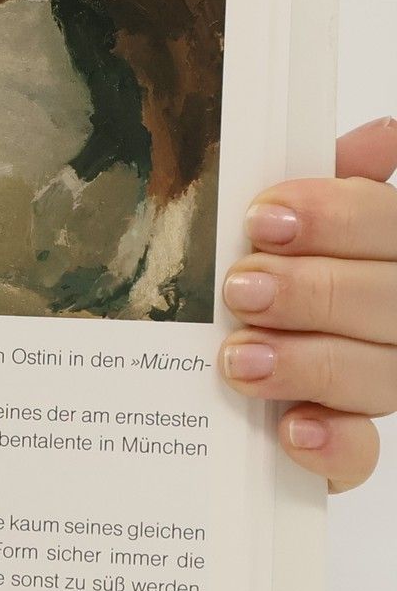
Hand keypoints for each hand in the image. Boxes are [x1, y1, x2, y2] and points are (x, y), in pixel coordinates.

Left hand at [220, 118, 396, 491]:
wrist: (211, 373)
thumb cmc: (264, 279)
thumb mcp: (285, 227)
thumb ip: (331, 184)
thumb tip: (380, 134)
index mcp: (384, 255)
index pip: (390, 226)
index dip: (338, 217)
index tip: (264, 218)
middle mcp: (394, 319)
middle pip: (391, 301)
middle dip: (313, 291)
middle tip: (242, 288)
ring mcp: (379, 384)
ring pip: (382, 375)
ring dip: (311, 362)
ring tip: (240, 358)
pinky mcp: (347, 449)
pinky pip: (363, 456)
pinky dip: (333, 443)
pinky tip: (295, 428)